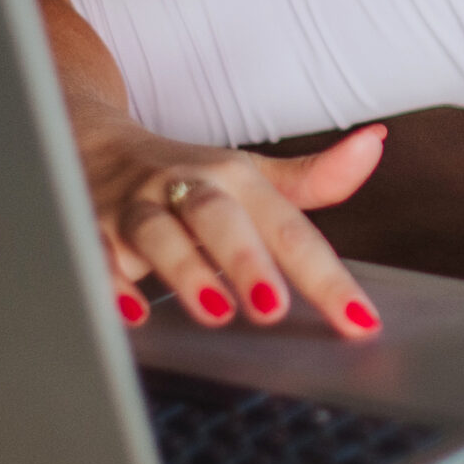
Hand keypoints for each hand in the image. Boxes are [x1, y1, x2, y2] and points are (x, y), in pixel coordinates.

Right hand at [82, 121, 387, 339]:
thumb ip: (315, 178)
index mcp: (233, 179)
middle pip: (218, 217)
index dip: (327, 277)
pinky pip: (95, 253)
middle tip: (274, 309)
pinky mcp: (89, 227)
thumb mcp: (251, 175)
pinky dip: (110, 282)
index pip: (289, 230)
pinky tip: (133, 314)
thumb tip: (374, 143)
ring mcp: (134, 207)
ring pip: (156, 232)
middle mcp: (185, 187)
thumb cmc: (187, 175)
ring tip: (215, 311)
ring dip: (185, 269)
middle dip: (247, 261)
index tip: (359, 321)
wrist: (92, 142)